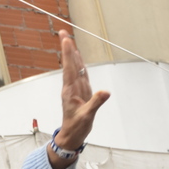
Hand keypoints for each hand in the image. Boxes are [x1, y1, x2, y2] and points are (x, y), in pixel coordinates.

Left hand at [49, 30, 109, 168]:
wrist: (71, 136)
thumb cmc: (77, 127)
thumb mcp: (87, 116)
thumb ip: (95, 103)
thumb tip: (106, 92)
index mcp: (71, 91)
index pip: (69, 68)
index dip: (68, 53)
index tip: (66, 40)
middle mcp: (71, 87)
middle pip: (69, 64)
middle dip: (67, 48)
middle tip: (63, 33)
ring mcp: (75, 89)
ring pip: (74, 68)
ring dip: (72, 54)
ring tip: (69, 41)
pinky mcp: (79, 92)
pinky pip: (79, 75)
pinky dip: (78, 65)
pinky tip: (78, 60)